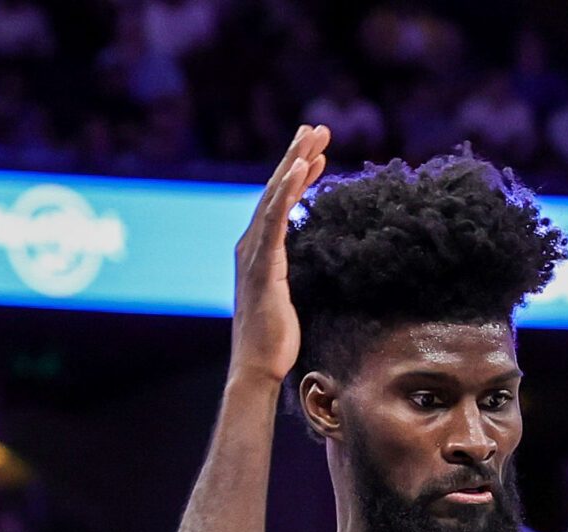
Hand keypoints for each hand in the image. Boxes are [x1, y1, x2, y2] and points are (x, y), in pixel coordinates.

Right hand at [229, 124, 330, 387]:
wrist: (256, 367)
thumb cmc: (275, 343)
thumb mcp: (288, 300)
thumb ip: (292, 278)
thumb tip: (310, 269)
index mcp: (257, 253)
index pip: (279, 204)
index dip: (298, 176)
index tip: (318, 154)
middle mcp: (250, 246)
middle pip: (276, 190)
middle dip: (297, 156)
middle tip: (316, 128)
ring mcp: (253, 253)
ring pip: (275, 196)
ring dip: (295, 162)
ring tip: (314, 136)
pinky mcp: (262, 264)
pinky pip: (275, 218)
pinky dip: (288, 189)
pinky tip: (303, 167)